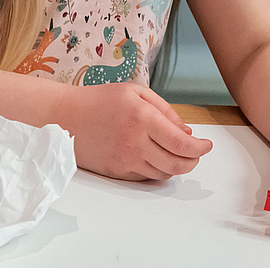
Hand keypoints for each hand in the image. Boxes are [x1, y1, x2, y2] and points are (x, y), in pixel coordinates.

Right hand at [52, 83, 212, 180]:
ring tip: (180, 156)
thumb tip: (187, 132)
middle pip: (176, 163)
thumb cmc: (100, 100)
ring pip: (162, 173)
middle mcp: (135, 143)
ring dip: (177, 167)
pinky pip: (144, 177)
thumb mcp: (135, 92)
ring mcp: (124, 160)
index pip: (182, 143)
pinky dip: (158, 171)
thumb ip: (165, 111)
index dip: (200, 148)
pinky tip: (159, 160)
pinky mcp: (115, 172)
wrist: (62, 118)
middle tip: (197, 154)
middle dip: (193, 161)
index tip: (207, 145)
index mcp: (142, 118)